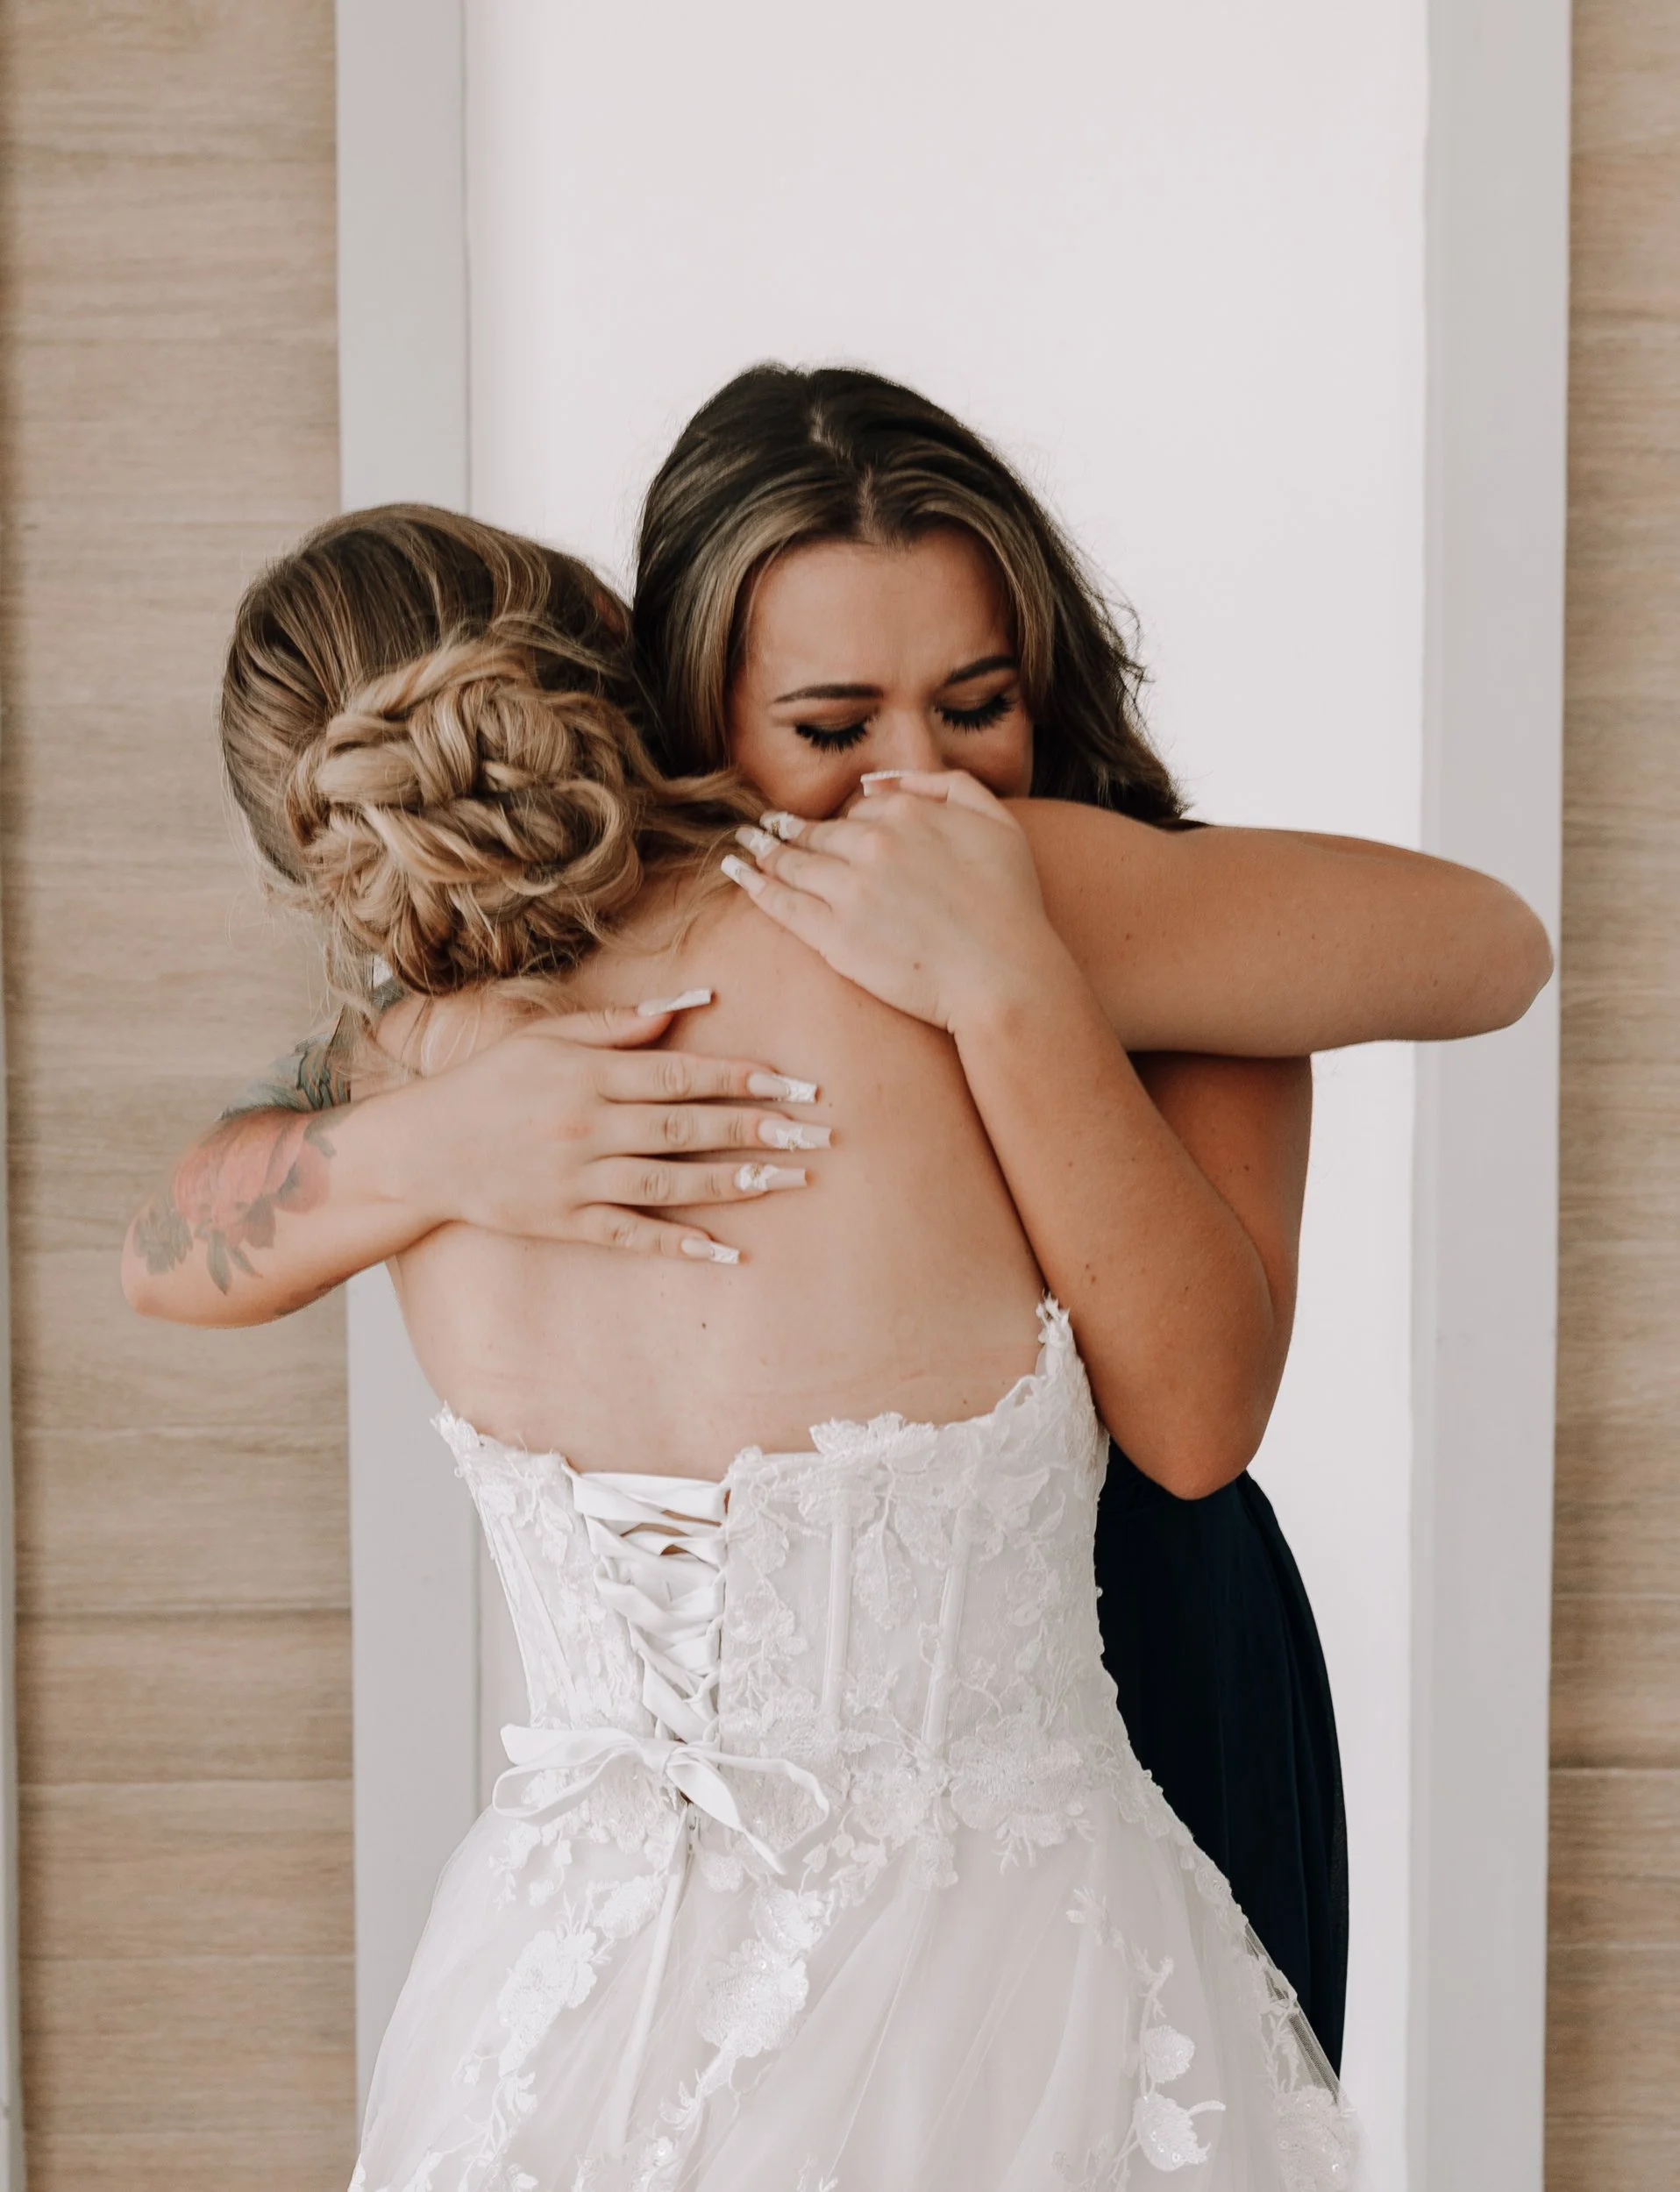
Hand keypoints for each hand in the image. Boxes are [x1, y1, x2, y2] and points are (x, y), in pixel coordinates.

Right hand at [391, 999, 827, 1263]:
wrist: (421, 1148)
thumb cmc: (490, 1082)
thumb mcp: (548, 1036)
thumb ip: (620, 1022)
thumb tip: (690, 1002)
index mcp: (589, 1073)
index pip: (681, 1074)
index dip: (742, 1077)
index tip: (794, 1082)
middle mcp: (588, 1125)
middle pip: (687, 1127)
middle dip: (757, 1129)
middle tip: (816, 1133)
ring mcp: (578, 1179)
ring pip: (669, 1182)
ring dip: (734, 1182)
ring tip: (789, 1179)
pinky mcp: (566, 1222)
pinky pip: (632, 1236)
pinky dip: (679, 1244)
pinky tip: (726, 1251)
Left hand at [721, 771, 1070, 1033]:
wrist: (1004, 975)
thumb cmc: (1011, 904)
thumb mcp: (996, 821)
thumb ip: (946, 785)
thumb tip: (881, 782)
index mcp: (907, 814)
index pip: (859, 811)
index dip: (846, 824)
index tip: (830, 832)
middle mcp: (871, 844)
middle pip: (818, 833)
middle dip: (789, 830)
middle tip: (764, 829)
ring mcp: (848, 890)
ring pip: (793, 862)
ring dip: (762, 850)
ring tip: (744, 845)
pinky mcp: (832, 935)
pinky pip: (782, 902)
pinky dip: (755, 884)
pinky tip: (739, 873)